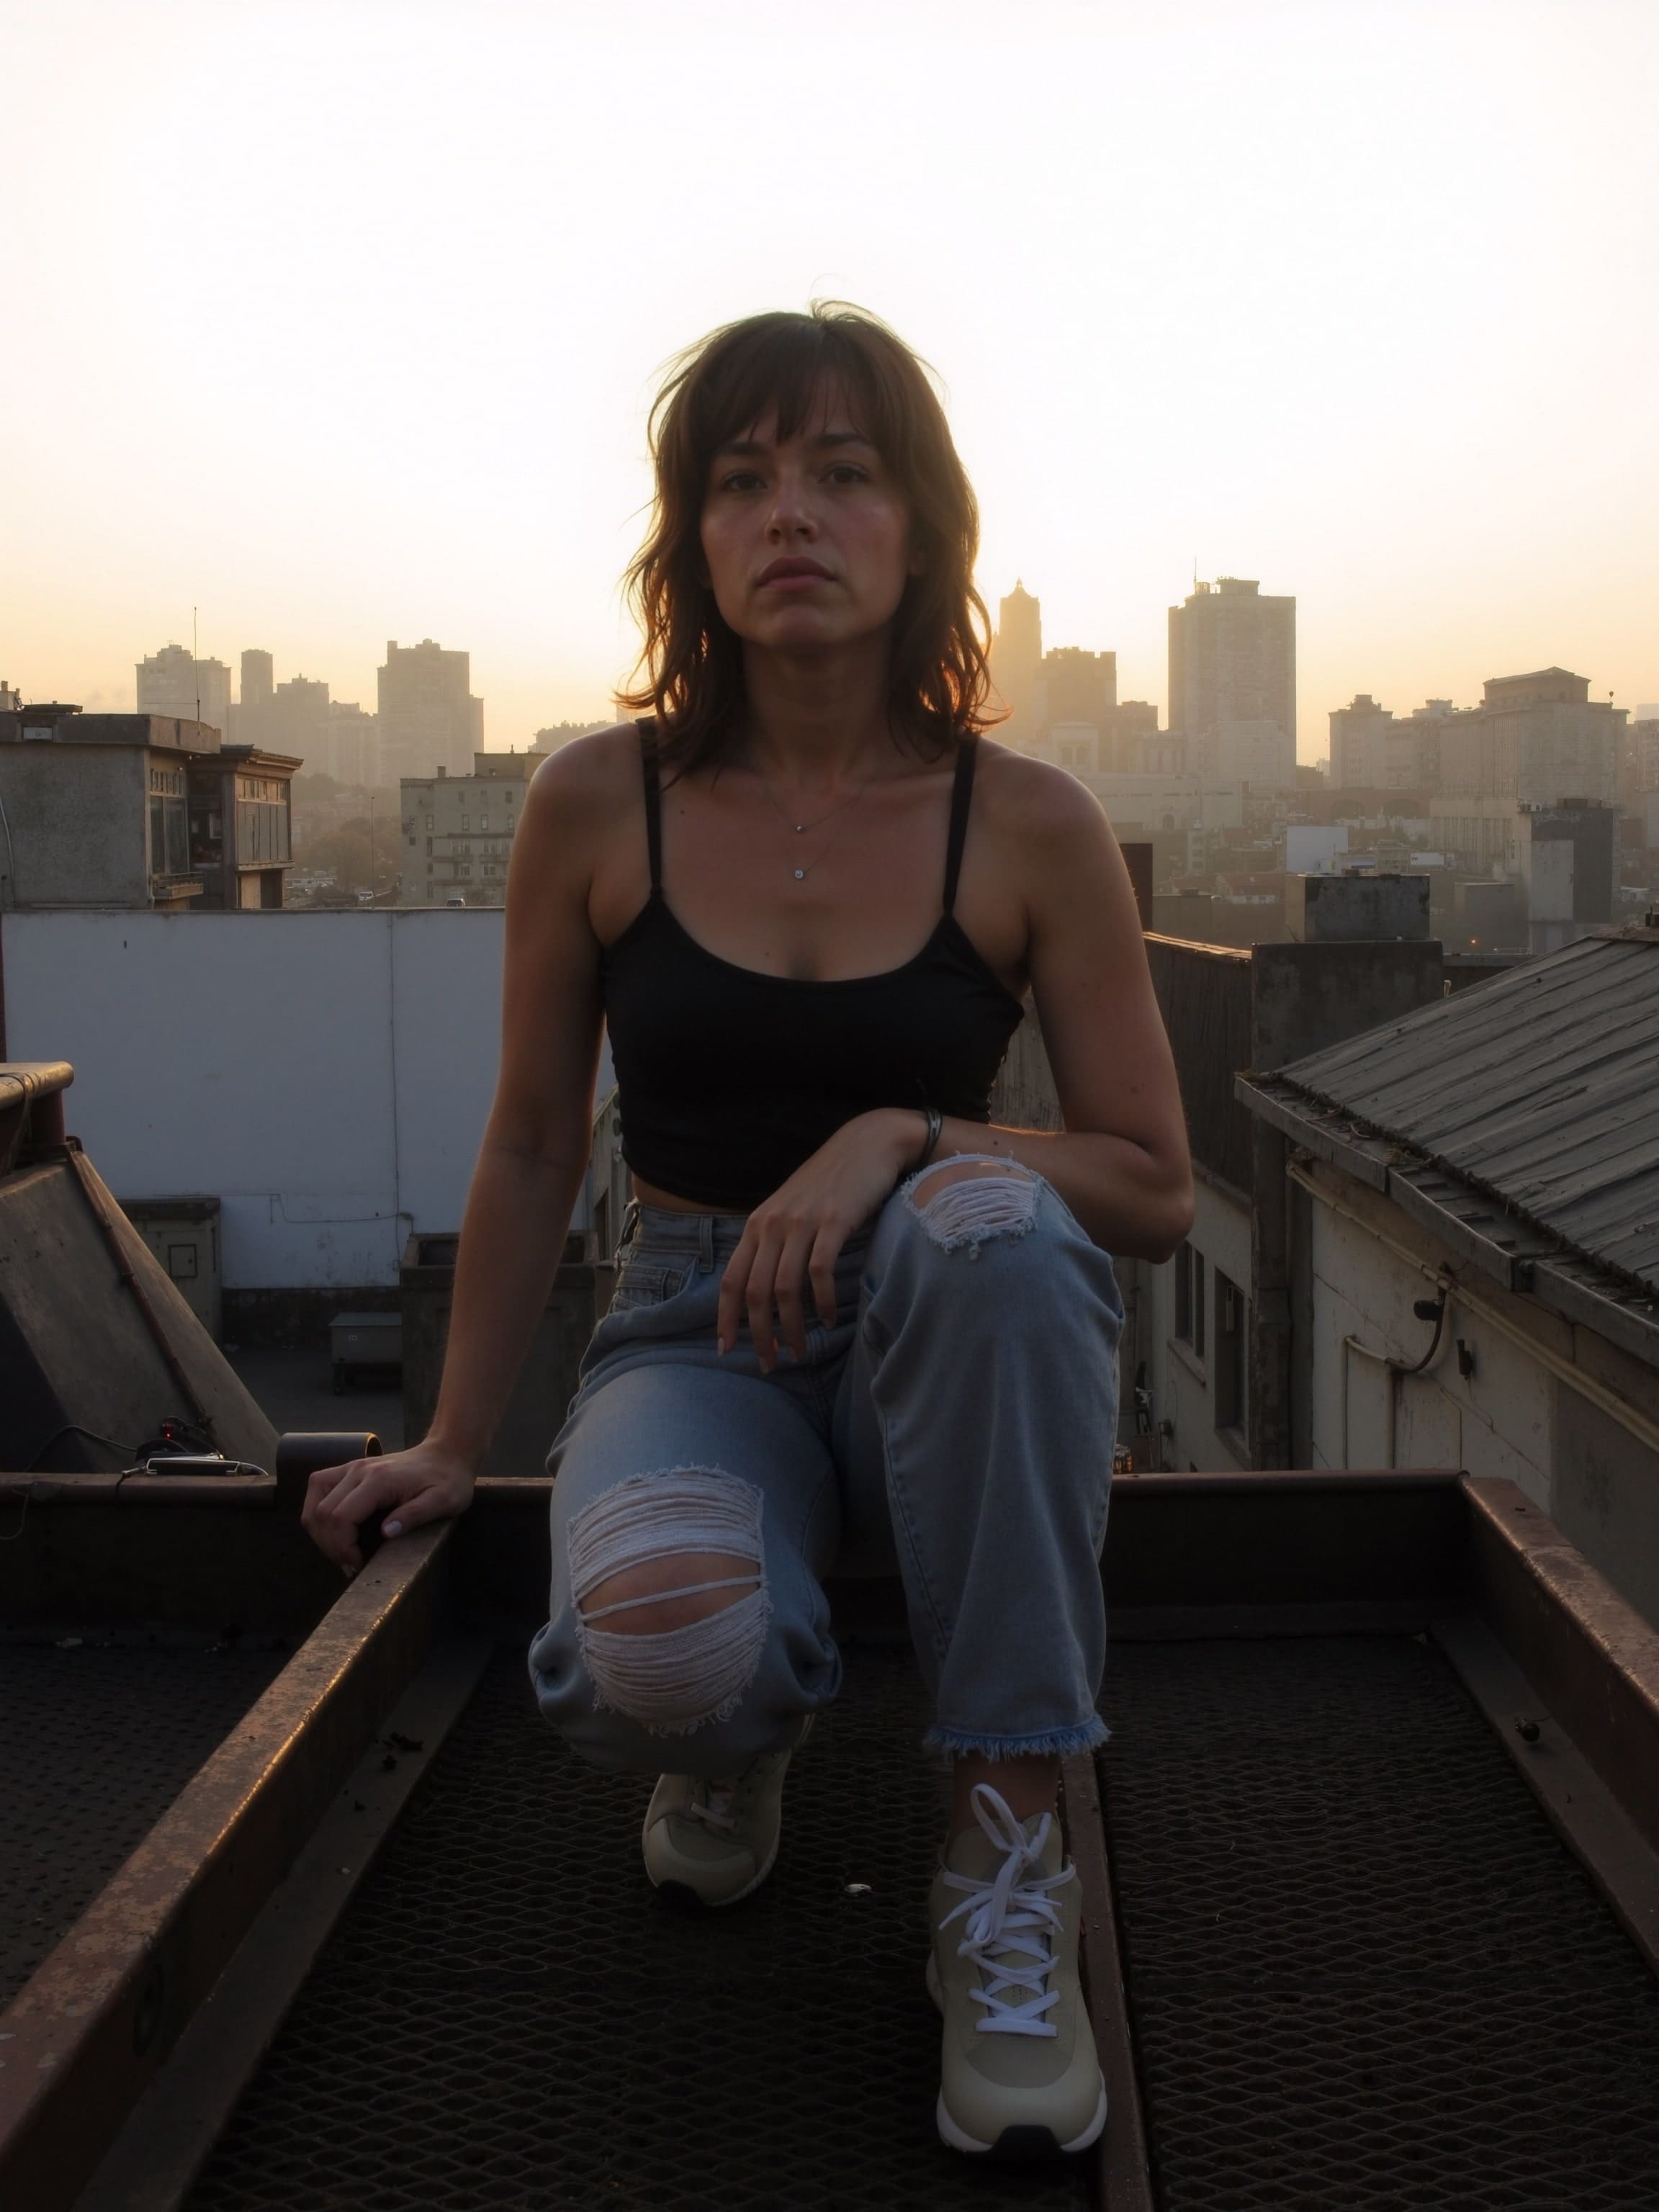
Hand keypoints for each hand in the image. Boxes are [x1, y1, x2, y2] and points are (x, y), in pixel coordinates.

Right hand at [302, 1438, 477, 1575]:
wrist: (446, 1453)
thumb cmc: (448, 1480)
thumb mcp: (444, 1501)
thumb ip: (415, 1515)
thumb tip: (386, 1533)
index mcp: (379, 1479)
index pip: (341, 1517)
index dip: (342, 1547)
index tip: (358, 1565)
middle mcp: (359, 1471)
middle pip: (322, 1512)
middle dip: (331, 1546)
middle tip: (351, 1565)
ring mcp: (352, 1468)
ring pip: (315, 1500)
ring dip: (320, 1531)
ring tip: (341, 1551)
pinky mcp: (350, 1470)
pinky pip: (319, 1489)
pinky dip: (319, 1513)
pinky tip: (335, 1531)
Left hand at [717, 1109, 922, 1370]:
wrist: (867, 1144)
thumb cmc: (831, 1182)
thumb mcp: (790, 1209)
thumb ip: (775, 1242)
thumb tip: (765, 1288)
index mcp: (758, 1224)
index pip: (731, 1279)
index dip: (725, 1318)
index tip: (726, 1349)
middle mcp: (772, 1224)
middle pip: (755, 1292)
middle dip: (758, 1334)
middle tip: (770, 1362)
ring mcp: (801, 1223)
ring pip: (784, 1289)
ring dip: (791, 1328)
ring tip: (800, 1352)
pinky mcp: (832, 1222)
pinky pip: (819, 1273)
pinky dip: (822, 1304)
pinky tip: (828, 1321)